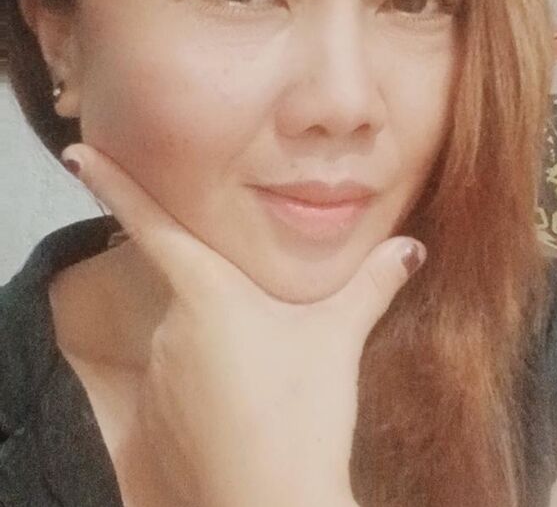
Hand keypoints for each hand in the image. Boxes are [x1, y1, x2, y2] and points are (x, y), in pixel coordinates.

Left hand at [62, 143, 425, 506]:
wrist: (274, 502)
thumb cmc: (302, 407)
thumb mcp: (340, 336)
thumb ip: (374, 284)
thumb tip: (413, 247)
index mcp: (208, 289)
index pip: (151, 222)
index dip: (112, 182)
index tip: (75, 153)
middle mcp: (171, 324)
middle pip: (195, 289)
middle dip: (229, 302)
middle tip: (273, 339)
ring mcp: (159, 372)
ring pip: (191, 336)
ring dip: (222, 344)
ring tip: (268, 381)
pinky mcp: (155, 415)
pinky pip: (180, 379)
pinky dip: (208, 382)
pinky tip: (247, 407)